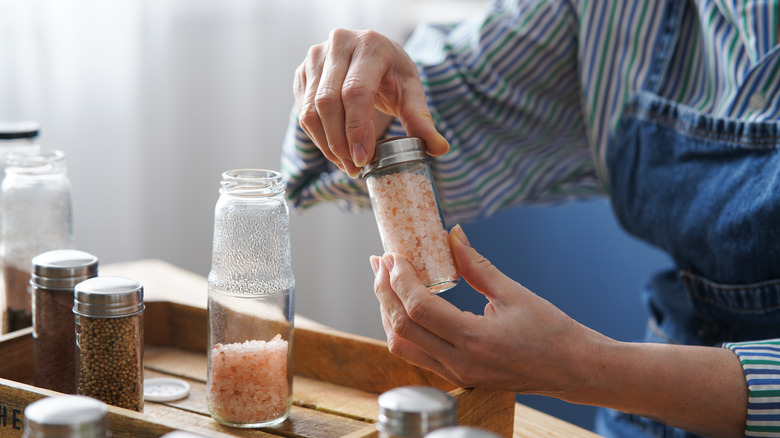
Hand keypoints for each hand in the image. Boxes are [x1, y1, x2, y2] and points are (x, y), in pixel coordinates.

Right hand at [294, 28, 448, 176]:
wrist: (370, 56)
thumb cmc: (392, 73)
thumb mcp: (411, 91)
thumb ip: (421, 119)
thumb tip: (439, 148)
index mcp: (370, 45)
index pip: (355, 91)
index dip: (357, 129)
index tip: (364, 159)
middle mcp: (339, 44)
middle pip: (328, 102)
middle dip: (340, 143)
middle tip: (356, 168)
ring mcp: (316, 57)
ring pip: (310, 110)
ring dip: (327, 145)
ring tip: (347, 165)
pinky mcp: (303, 73)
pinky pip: (303, 112)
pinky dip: (318, 138)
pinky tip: (335, 152)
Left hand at [369, 225, 606, 394]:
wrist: (573, 369)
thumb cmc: (551, 331)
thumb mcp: (514, 293)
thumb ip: (476, 265)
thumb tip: (452, 234)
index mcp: (475, 340)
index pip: (418, 309)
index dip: (399, 279)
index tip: (393, 255)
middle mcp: (460, 362)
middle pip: (401, 328)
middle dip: (384, 292)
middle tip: (381, 262)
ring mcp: (457, 374)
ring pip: (402, 346)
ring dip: (388, 312)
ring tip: (386, 282)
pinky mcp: (458, 376)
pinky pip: (417, 355)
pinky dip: (403, 329)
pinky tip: (405, 306)